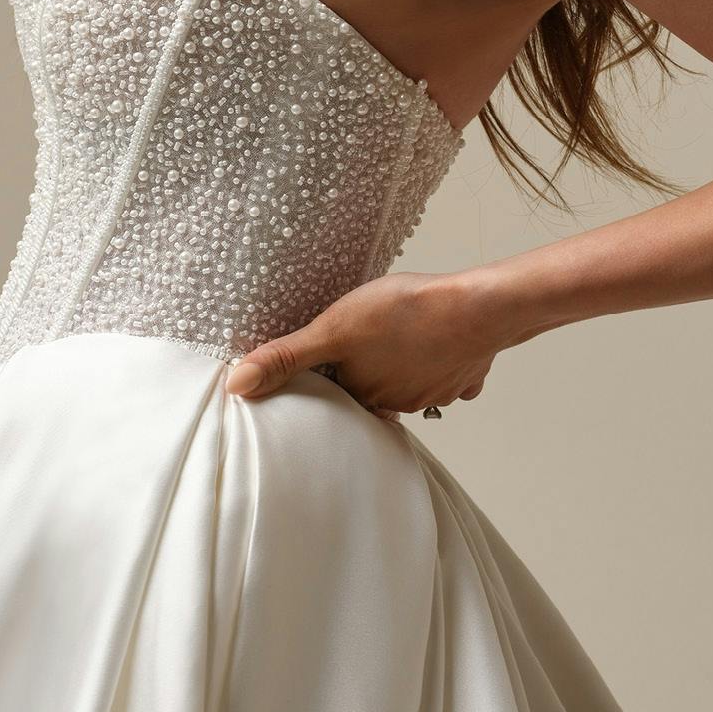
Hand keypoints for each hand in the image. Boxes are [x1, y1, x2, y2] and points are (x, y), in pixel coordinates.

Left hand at [224, 273, 502, 420]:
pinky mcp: (466, 375)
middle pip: (376, 395)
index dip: (332, 382)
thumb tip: (236, 387)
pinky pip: (450, 376)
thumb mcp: (332, 328)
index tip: (328, 369)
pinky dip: (443, 364)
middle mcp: (402, 403)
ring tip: (396, 344)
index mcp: (367, 396)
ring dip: (404, 371)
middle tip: (362, 354)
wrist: (476, 308)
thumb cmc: (403, 313)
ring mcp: (438, 391)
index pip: (340, 399)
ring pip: (413, 387)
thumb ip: (286, 357)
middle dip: (369, 378)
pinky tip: (439, 343)